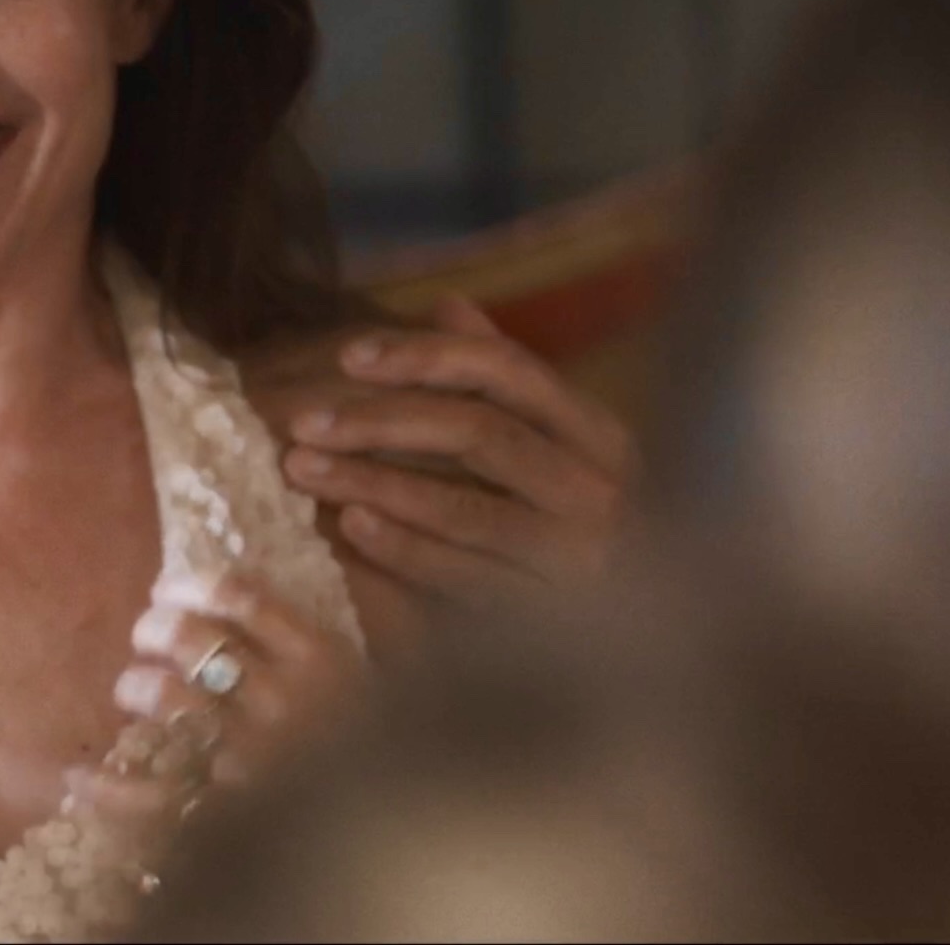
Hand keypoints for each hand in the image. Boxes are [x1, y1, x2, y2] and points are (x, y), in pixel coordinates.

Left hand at [72, 572, 361, 849]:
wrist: (395, 836)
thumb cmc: (382, 749)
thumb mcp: (366, 683)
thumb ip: (312, 643)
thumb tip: (240, 600)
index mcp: (320, 661)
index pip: (240, 596)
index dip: (190, 585)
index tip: (169, 589)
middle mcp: (281, 701)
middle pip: (192, 640)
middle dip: (155, 629)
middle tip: (147, 635)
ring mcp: (250, 758)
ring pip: (167, 701)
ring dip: (138, 688)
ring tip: (134, 691)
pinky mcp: (225, 814)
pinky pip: (150, 796)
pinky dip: (107, 789)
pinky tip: (80, 779)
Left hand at [244, 297, 637, 606]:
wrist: (647, 644)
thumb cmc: (578, 525)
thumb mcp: (557, 448)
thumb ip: (503, 381)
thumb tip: (448, 304)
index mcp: (601, 435)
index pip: (508, 371)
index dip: (426, 356)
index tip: (347, 355)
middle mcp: (601, 491)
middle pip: (481, 434)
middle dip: (383, 421)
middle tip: (302, 420)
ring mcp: (583, 559)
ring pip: (466, 508)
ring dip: (376, 483)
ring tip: (302, 468)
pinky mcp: (554, 620)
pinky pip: (467, 577)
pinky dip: (405, 550)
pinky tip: (350, 527)